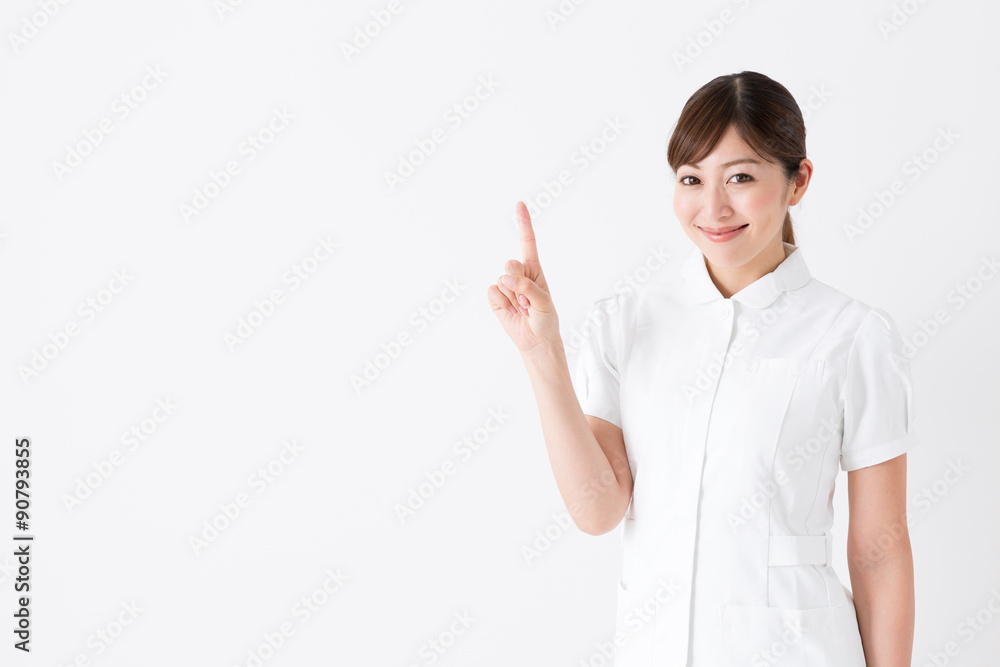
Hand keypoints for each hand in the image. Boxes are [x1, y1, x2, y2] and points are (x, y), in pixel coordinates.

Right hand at [487, 202, 560, 353]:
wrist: (536, 341)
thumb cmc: (545, 319)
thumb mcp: (544, 302)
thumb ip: (527, 287)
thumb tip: (506, 278)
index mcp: (534, 270)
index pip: (528, 242)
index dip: (523, 223)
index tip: (520, 204)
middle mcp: (519, 274)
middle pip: (511, 264)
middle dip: (519, 283)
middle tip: (529, 302)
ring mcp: (506, 286)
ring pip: (502, 280)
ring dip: (514, 298)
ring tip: (523, 309)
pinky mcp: (496, 298)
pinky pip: (493, 293)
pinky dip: (503, 304)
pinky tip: (512, 312)